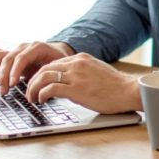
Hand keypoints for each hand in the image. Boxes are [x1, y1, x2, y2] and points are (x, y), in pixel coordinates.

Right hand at [0, 41, 73, 94]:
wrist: (57, 53)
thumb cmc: (58, 62)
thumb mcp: (58, 68)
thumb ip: (52, 75)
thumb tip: (47, 90)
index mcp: (38, 48)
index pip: (22, 58)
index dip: (15, 71)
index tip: (12, 84)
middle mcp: (25, 47)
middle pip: (8, 58)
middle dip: (3, 76)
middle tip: (4, 91)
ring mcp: (16, 50)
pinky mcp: (9, 55)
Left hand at [25, 53, 141, 113]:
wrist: (128, 91)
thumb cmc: (116, 86)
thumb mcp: (96, 72)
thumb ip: (81, 73)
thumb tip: (68, 83)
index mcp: (81, 58)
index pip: (53, 63)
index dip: (42, 75)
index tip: (38, 84)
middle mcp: (77, 63)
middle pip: (45, 68)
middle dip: (33, 81)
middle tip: (30, 93)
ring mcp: (76, 75)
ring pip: (43, 76)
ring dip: (33, 88)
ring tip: (32, 98)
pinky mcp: (76, 89)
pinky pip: (50, 88)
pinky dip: (41, 94)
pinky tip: (42, 100)